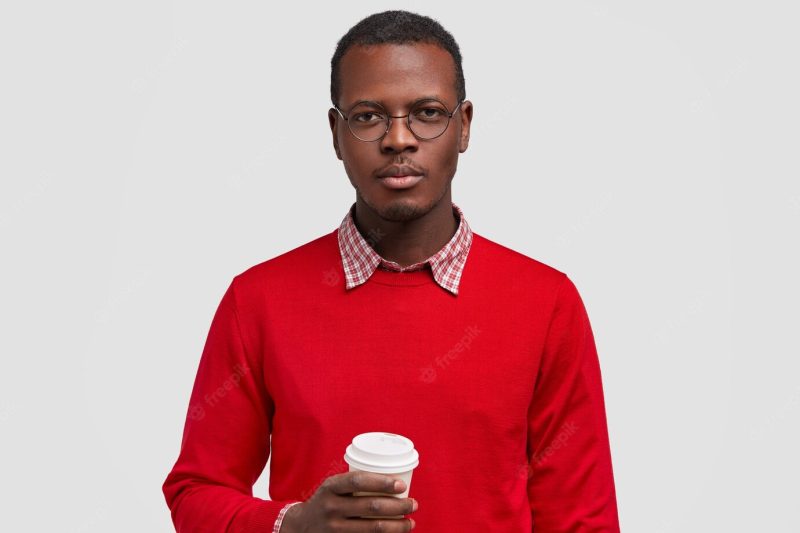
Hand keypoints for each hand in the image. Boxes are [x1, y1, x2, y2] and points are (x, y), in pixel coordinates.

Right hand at [281, 471, 417, 531]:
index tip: (401, 485)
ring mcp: (334, 529)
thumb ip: (355, 483)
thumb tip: (395, 479)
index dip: (382, 482)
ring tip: (410, 522)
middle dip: (398, 506)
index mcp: (330, 487)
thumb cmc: (326, 502)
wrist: (301, 527)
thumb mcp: (333, 488)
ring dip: (397, 526)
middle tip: (413, 504)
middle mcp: (331, 507)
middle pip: (371, 507)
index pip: (358, 481)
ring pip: (373, 528)